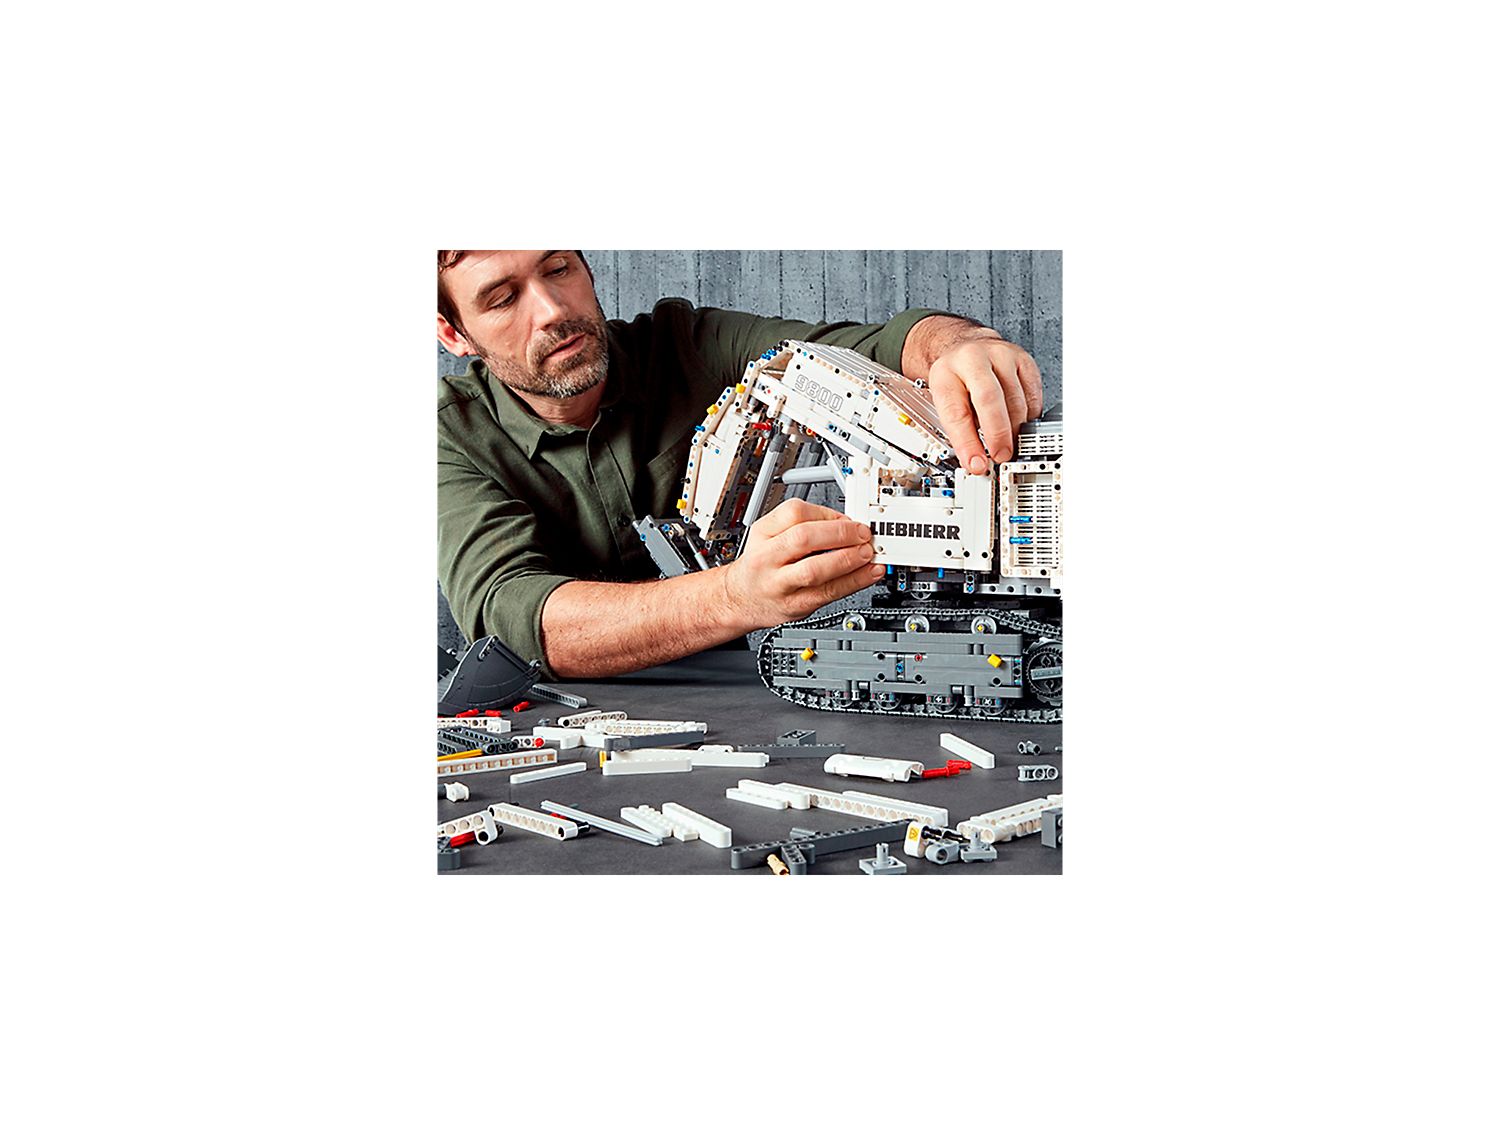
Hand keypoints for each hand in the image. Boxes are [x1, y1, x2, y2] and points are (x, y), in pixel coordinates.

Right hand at [720, 498, 885, 629]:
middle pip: (802, 539)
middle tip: (862, 533)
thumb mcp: (768, 534)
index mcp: (763, 534)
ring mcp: (780, 585)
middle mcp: (767, 559)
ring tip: (867, 553)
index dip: (826, 514)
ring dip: (848, 559)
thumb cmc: (761, 565)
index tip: (847, 518)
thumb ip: (803, 524)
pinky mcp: (796, 606)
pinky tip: (868, 574)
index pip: (794, 513)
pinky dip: (854, 582)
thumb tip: (845, 523)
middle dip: (839, 534)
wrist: (740, 599)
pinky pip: (828, 593)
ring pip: (814, 570)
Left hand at [920, 328, 1043, 471]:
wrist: (968, 348)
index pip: (956, 412)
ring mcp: (1001, 356)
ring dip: (1015, 429)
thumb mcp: (946, 402)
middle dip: (997, 434)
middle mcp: (973, 359)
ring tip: (1010, 444)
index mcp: (946, 373)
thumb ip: (960, 433)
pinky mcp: (1023, 360)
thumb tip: (977, 464)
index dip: (968, 443)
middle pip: (989, 399)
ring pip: (1015, 399)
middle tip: (1001, 455)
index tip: (977, 464)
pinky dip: (1029, 416)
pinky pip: (1032, 394)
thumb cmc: (957, 379)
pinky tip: (1021, 424)